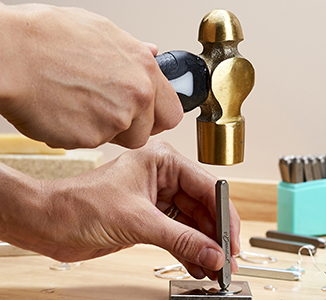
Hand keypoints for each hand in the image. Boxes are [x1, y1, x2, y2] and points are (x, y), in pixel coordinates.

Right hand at [0, 4, 180, 148]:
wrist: (9, 54)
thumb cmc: (45, 37)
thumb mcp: (100, 30)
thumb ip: (133, 50)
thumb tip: (152, 53)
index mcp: (144, 69)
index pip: (171, 111)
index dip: (156, 116)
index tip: (146, 116)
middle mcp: (137, 95)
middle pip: (147, 131)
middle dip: (131, 128)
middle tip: (106, 112)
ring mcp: (115, 119)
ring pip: (119, 140)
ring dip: (104, 131)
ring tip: (78, 105)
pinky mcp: (90, 139)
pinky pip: (91, 144)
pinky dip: (78, 134)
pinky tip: (63, 111)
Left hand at [0, 140, 239, 279]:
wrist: (47, 223)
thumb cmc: (78, 204)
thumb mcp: (138, 221)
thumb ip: (180, 239)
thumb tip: (212, 252)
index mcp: (163, 161)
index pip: (207, 187)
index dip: (224, 215)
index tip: (232, 240)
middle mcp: (164, 177)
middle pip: (203, 207)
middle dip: (215, 235)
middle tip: (226, 260)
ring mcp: (158, 199)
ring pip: (193, 224)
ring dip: (203, 247)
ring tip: (215, 268)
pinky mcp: (150, 219)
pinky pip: (178, 236)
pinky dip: (188, 252)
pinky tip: (197, 266)